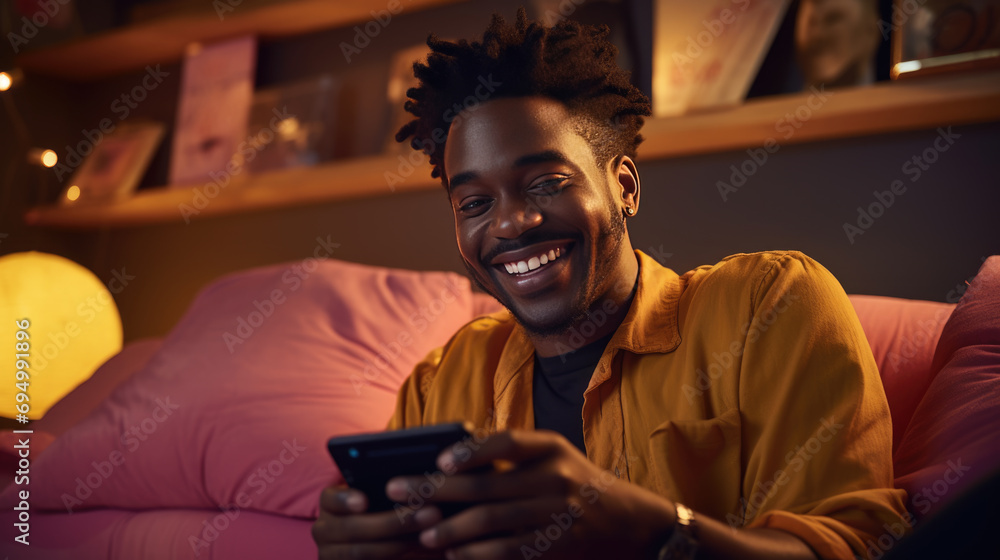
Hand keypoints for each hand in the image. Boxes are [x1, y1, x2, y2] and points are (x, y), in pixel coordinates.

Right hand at [312, 484, 445, 558]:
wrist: (374, 544)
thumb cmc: (379, 509)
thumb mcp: (377, 497)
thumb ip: (387, 489)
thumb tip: (411, 480)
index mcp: (330, 505)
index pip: (329, 499)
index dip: (344, 500)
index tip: (364, 500)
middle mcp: (324, 530)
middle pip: (353, 528)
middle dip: (393, 522)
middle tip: (430, 512)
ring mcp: (331, 554)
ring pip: (363, 552)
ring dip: (400, 542)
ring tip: (431, 531)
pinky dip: (397, 557)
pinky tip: (420, 546)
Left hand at [386, 430, 676, 559]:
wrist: (627, 522)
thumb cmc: (574, 482)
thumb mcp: (552, 456)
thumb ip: (509, 453)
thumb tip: (446, 455)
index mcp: (550, 447)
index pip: (506, 443)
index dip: (470, 452)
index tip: (438, 461)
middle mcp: (555, 478)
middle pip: (486, 485)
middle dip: (435, 490)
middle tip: (398, 492)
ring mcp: (556, 515)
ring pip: (492, 522)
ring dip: (450, 528)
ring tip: (421, 530)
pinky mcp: (554, 547)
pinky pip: (507, 551)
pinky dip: (476, 553)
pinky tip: (453, 553)